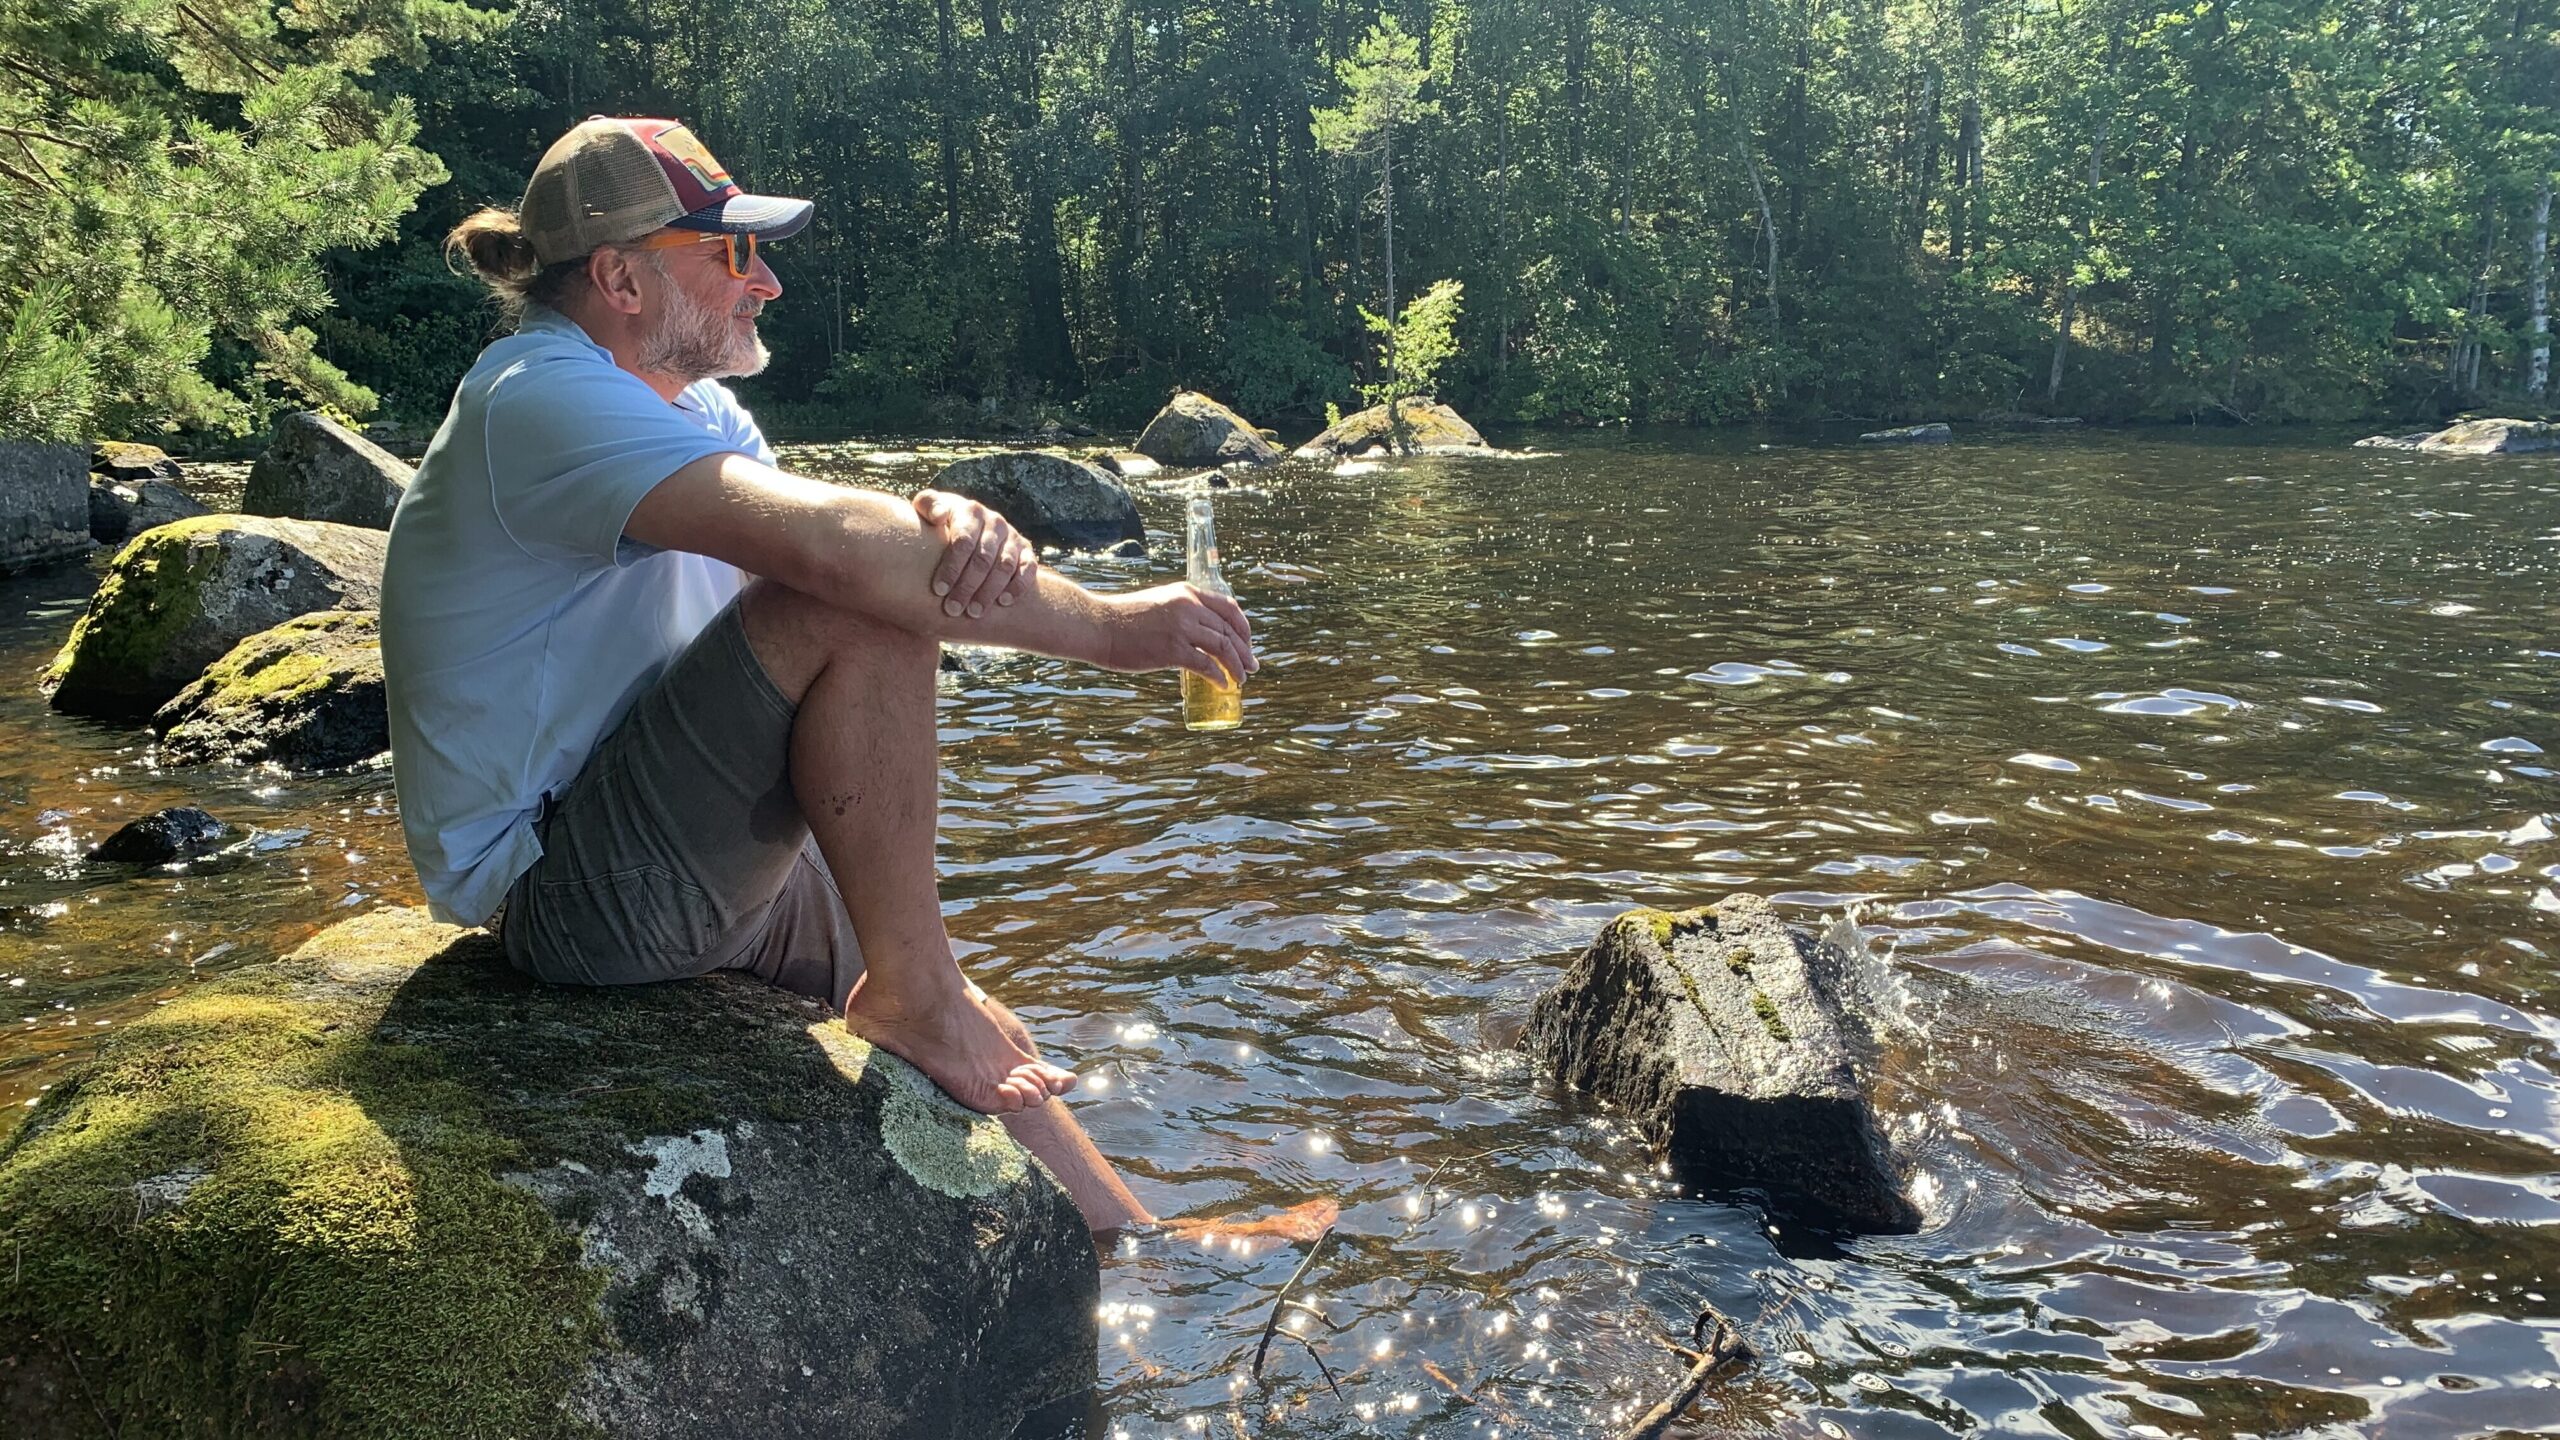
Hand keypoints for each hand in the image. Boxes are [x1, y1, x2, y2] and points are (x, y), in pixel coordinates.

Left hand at [914, 489, 1037, 619]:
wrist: (968, 524)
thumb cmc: (941, 523)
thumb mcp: (927, 508)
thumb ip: (927, 506)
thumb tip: (940, 516)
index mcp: (971, 512)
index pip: (963, 541)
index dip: (951, 567)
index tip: (938, 590)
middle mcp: (995, 522)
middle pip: (983, 558)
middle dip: (967, 586)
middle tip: (953, 609)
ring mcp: (1013, 536)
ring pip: (1005, 566)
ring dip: (989, 591)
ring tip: (974, 612)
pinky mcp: (1026, 551)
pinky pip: (1028, 569)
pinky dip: (1018, 586)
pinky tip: (1003, 602)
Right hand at [1099, 582, 1256, 686]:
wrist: (1098, 625)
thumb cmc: (1123, 619)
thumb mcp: (1159, 604)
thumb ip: (1180, 613)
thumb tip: (1197, 635)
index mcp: (1187, 593)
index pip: (1228, 607)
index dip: (1243, 627)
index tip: (1247, 643)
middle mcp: (1188, 606)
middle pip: (1229, 630)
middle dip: (1244, 651)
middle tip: (1251, 666)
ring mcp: (1181, 628)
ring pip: (1223, 647)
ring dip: (1236, 665)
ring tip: (1241, 678)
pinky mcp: (1172, 649)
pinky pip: (1206, 665)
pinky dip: (1218, 676)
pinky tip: (1223, 684)